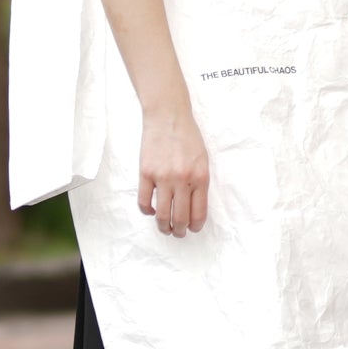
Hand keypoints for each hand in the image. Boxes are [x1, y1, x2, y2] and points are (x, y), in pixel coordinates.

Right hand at [138, 99, 208, 236]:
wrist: (168, 116)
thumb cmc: (188, 137)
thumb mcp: (203, 160)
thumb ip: (199, 183)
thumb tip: (194, 208)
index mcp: (200, 177)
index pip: (198, 213)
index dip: (195, 226)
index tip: (192, 229)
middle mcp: (182, 179)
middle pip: (180, 218)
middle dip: (179, 231)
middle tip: (177, 233)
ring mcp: (163, 177)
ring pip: (162, 214)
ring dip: (163, 226)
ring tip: (164, 228)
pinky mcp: (145, 173)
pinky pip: (144, 201)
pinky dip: (147, 211)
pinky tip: (151, 210)